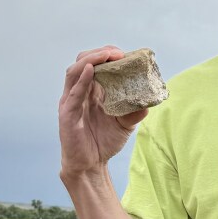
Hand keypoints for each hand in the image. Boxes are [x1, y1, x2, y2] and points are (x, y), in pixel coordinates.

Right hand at [58, 46, 148, 176]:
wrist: (90, 165)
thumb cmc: (104, 142)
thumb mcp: (125, 125)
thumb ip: (135, 113)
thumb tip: (150, 103)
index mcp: (91, 91)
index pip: (95, 64)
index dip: (106, 55)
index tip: (123, 54)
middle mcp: (78, 92)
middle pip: (82, 62)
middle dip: (99, 53)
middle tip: (117, 53)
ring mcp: (71, 102)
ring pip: (74, 72)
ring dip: (90, 60)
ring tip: (106, 55)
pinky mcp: (67, 114)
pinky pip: (73, 93)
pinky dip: (82, 80)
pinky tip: (91, 71)